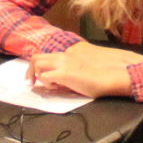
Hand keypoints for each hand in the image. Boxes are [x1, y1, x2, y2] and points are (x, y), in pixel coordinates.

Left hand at [26, 44, 142, 98]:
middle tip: (30, 82)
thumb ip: (73, 69)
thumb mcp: (85, 69)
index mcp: (70, 53)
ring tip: (45, 86)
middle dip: (29, 70)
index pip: (47, 55)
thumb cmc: (104, 74)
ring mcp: (63, 62)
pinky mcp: (63, 73)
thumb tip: (62, 79)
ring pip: (36, 63)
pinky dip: (45, 84)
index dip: (41, 66)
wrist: (112, 76)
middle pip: (36, 57)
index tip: (41, 77)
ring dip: (36, 76)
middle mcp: (64, 55)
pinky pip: (44, 77)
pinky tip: (55, 89)